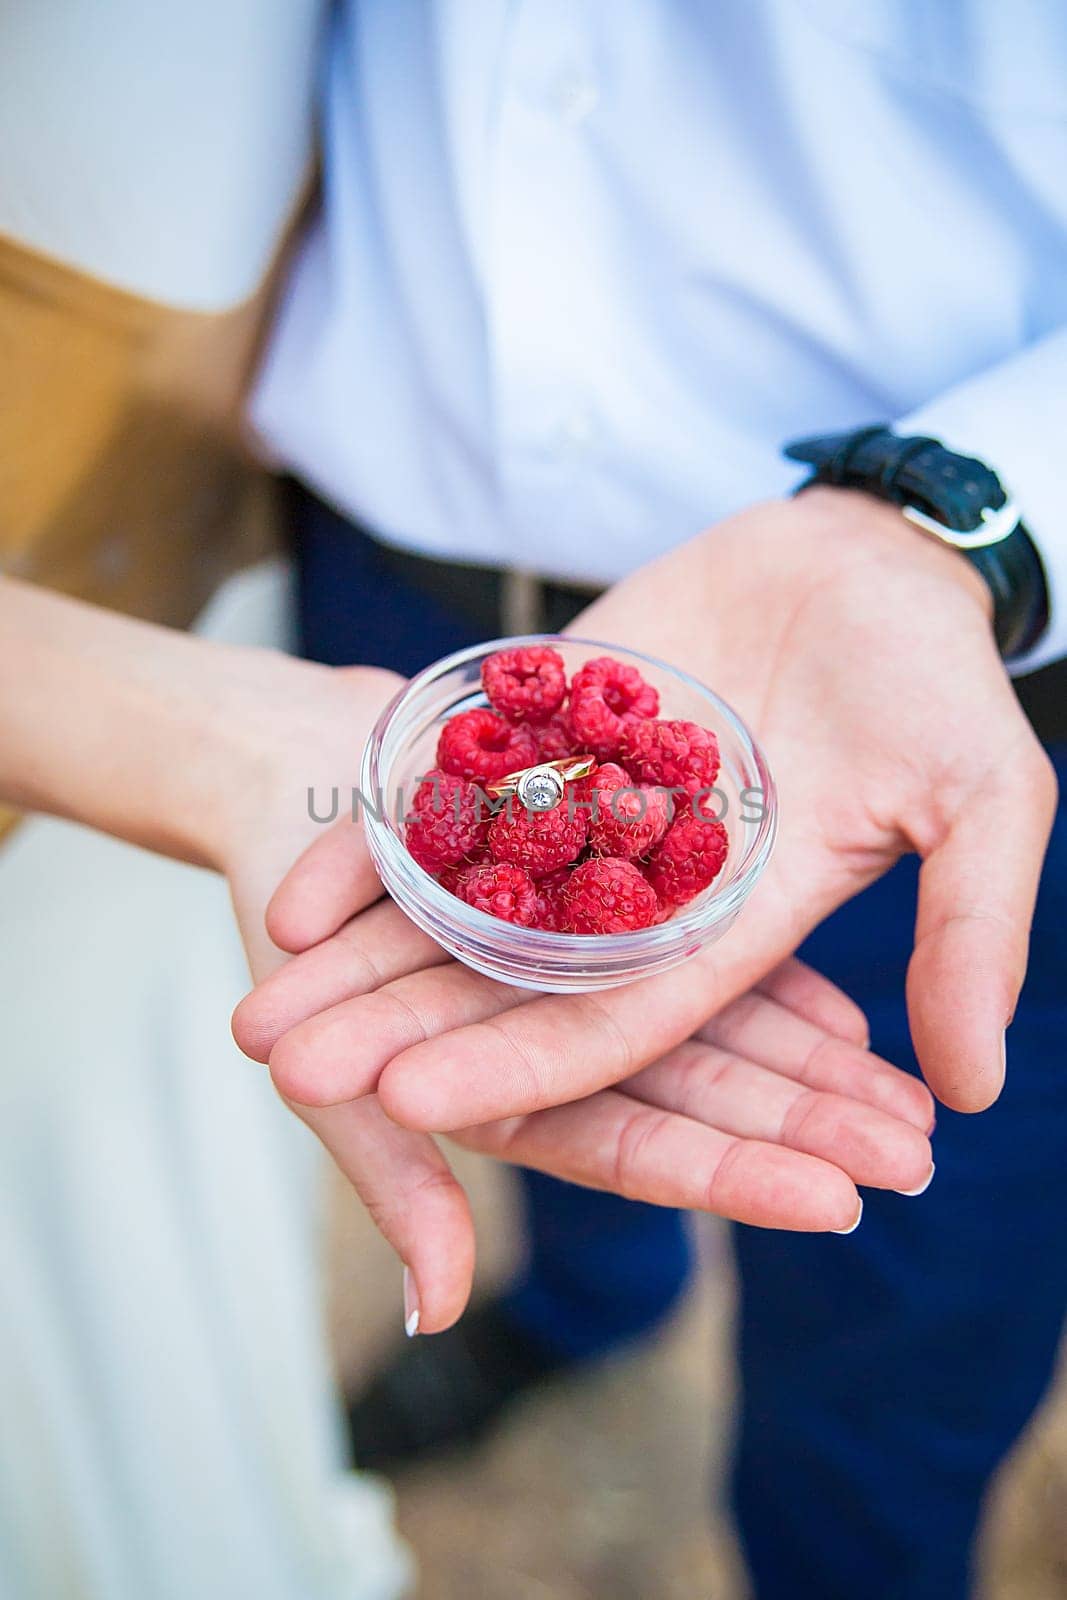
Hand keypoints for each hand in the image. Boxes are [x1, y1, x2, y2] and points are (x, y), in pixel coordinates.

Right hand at [239, 933, 933, 1330]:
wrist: (282, 781)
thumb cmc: (291, 922)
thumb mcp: (323, 1052)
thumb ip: (392, 1176)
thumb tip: (437, 1315)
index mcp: (509, 1091)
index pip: (637, 1146)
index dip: (736, 1174)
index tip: (839, 1204)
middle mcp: (564, 1040)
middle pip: (703, 1093)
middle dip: (809, 1128)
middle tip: (919, 1159)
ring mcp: (592, 971)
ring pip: (721, 1025)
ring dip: (815, 1064)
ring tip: (912, 1101)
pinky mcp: (610, 896)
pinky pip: (704, 939)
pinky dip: (774, 977)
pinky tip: (852, 1014)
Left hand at [240, 492, 1052, 1161]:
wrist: (868, 558)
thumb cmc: (937, 681)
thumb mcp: (982, 798)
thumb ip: (970, 929)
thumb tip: (976, 1085)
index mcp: (732, 927)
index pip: (615, 1022)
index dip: (516, 1061)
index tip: (408, 1101)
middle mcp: (642, 890)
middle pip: (505, 980)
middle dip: (397, 1024)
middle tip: (284, 1067)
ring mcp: (584, 810)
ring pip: (461, 903)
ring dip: (363, 954)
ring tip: (259, 1006)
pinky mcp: (547, 735)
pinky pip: (455, 797)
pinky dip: (380, 840)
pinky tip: (299, 886)